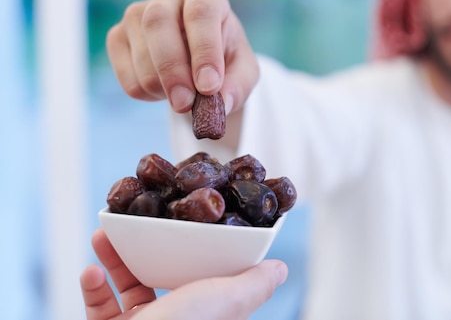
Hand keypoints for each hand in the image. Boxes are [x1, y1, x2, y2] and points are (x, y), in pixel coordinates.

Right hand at [80, 228, 287, 319]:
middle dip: (145, 248)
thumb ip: (254, 285)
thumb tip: (280, 268)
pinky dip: (92, 288)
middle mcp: (174, 319)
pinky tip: (90, 271)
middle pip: (161, 275)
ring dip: (113, 260)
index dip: (195, 248)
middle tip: (133, 223)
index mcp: (204, 312)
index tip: (182, 220)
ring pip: (126, 287)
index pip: (204, 276)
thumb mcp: (227, 301)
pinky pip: (98, 308)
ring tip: (103, 235)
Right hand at [107, 0, 259, 114]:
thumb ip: (238, 86)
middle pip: (158, 23)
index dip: (204, 51)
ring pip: (140, 53)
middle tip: (185, 104)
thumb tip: (218, 104)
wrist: (200, 61)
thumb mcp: (244, 72)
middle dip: (172, 70)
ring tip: (185, 95)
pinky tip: (165, 89)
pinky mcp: (117, 37)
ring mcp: (136, 13)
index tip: (209, 87)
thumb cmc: (225, 60)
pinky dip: (147, 94)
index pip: (200, 13)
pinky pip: (125, 75)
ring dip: (162, 88)